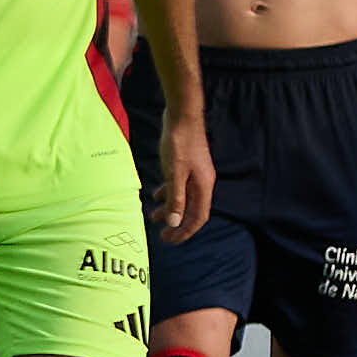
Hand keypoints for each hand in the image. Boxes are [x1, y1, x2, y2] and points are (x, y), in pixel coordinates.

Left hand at [149, 106, 215, 243]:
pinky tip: (157, 194)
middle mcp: (202, 182)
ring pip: (184, 198)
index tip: (171, 240)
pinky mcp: (187, 165)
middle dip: (177, 224)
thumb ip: (175, 198)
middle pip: (192, 210)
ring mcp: (195, 173)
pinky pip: (179, 186)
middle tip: (162, 235)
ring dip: (170, 209)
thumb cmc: (179, 142)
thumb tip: (174, 222)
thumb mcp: (175, 172)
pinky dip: (169, 193)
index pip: (198, 217)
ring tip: (153, 216)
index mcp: (203, 186)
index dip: (185, 231)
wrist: (182, 115)